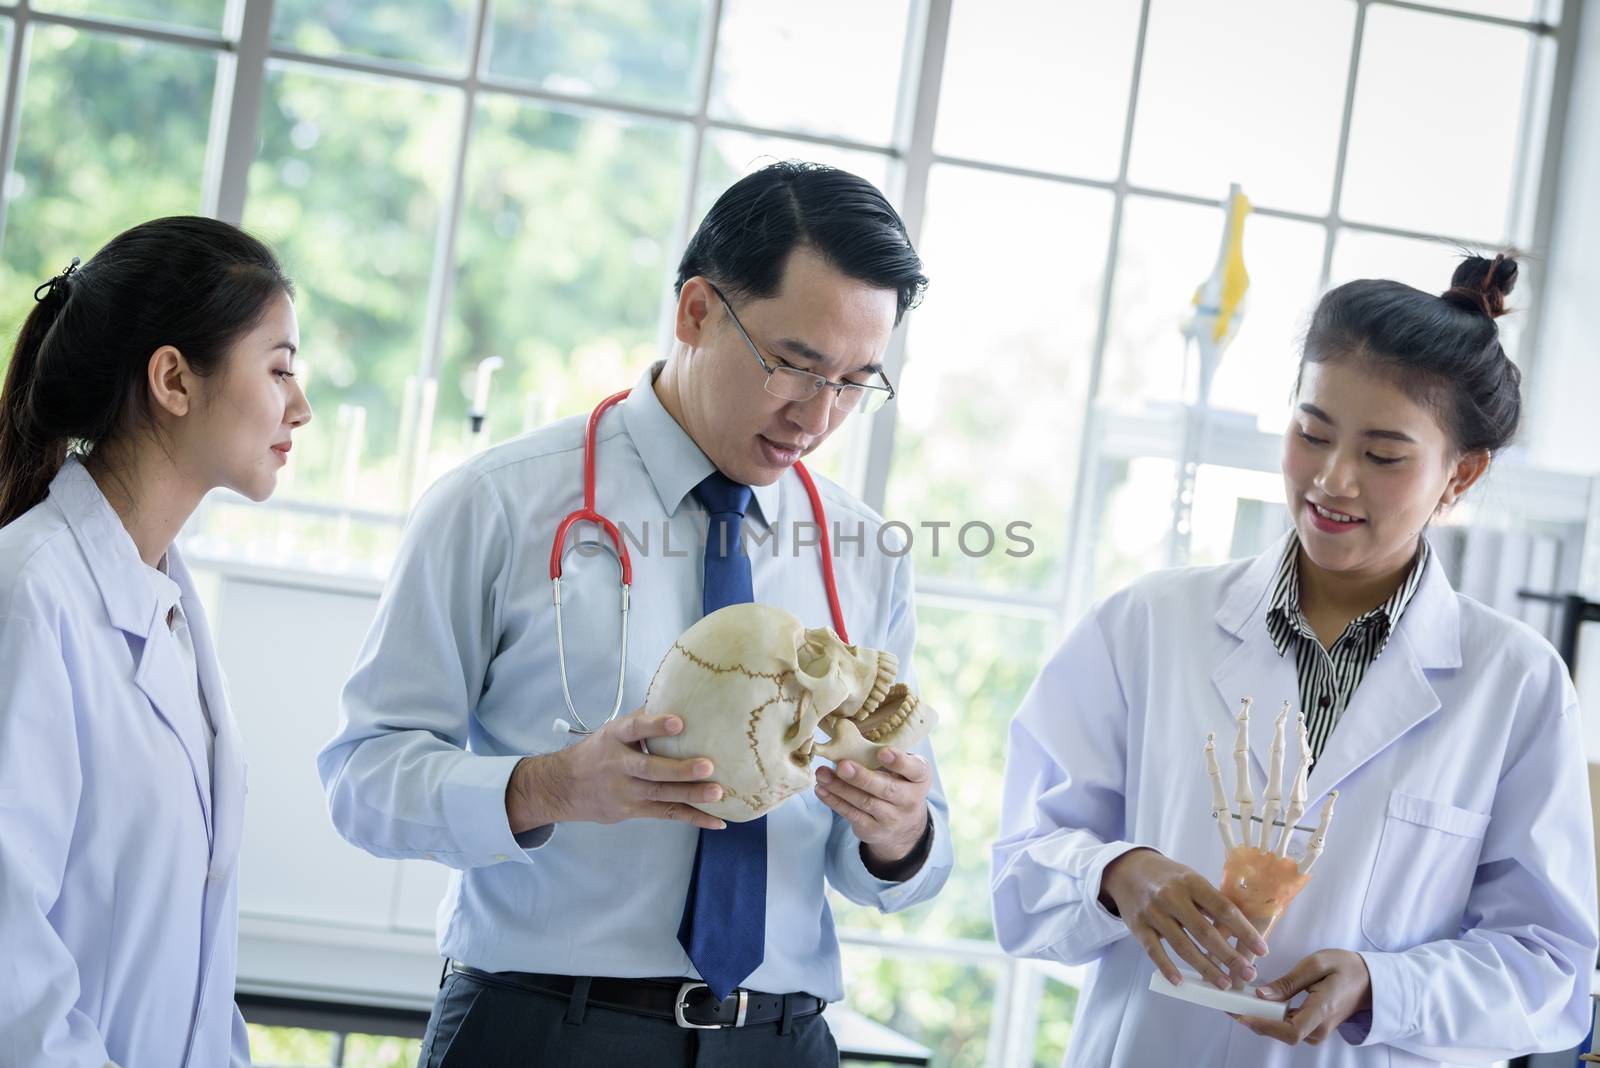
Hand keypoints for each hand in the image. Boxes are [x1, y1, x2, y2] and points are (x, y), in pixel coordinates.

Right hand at [506, 710, 724, 831]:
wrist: (563, 787)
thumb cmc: (598, 752)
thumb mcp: (612, 731)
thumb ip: (641, 720)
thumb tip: (678, 698)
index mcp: (614, 738)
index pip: (634, 728)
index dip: (655, 725)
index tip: (679, 722)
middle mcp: (618, 765)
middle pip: (650, 769)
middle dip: (680, 769)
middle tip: (708, 766)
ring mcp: (625, 792)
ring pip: (661, 795)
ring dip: (691, 795)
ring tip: (718, 793)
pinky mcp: (632, 811)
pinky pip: (666, 814)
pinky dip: (693, 818)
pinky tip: (717, 821)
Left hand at [814, 748, 931, 865]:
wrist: (905, 826)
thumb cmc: (899, 784)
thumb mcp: (903, 770)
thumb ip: (885, 757)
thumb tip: (849, 739)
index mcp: (920, 778)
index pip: (915, 770)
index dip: (899, 761)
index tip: (882, 752)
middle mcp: (910, 800)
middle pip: (886, 789)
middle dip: (862, 777)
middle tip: (843, 765)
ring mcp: (892, 818)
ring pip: (864, 802)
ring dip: (840, 787)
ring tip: (822, 774)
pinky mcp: (873, 830)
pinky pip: (851, 814)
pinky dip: (834, 801)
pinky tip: (822, 789)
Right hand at [1100, 848, 1268, 989]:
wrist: (1127, 870)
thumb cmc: (1168, 878)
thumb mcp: (1191, 879)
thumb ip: (1211, 902)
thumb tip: (1240, 932)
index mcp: (1191, 882)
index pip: (1223, 909)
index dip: (1245, 931)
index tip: (1262, 950)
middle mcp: (1171, 897)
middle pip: (1205, 932)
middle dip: (1229, 957)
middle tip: (1248, 974)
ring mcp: (1153, 913)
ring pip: (1182, 946)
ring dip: (1206, 968)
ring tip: (1224, 984)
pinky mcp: (1138, 927)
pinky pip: (1155, 951)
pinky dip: (1168, 968)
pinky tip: (1181, 982)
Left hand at [1236, 949, 1371, 1045]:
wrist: (1368, 982)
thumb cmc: (1344, 968)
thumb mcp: (1316, 964)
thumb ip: (1289, 982)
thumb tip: (1262, 995)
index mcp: (1322, 1011)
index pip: (1290, 1030)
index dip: (1263, 1025)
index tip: (1241, 1013)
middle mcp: (1319, 1028)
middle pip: (1280, 1033)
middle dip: (1253, 1019)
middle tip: (1227, 1002)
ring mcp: (1316, 1031)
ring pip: (1281, 1031)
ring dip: (1258, 1017)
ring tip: (1235, 1000)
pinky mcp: (1311, 1028)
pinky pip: (1286, 1027)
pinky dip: (1268, 1016)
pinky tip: (1253, 1002)